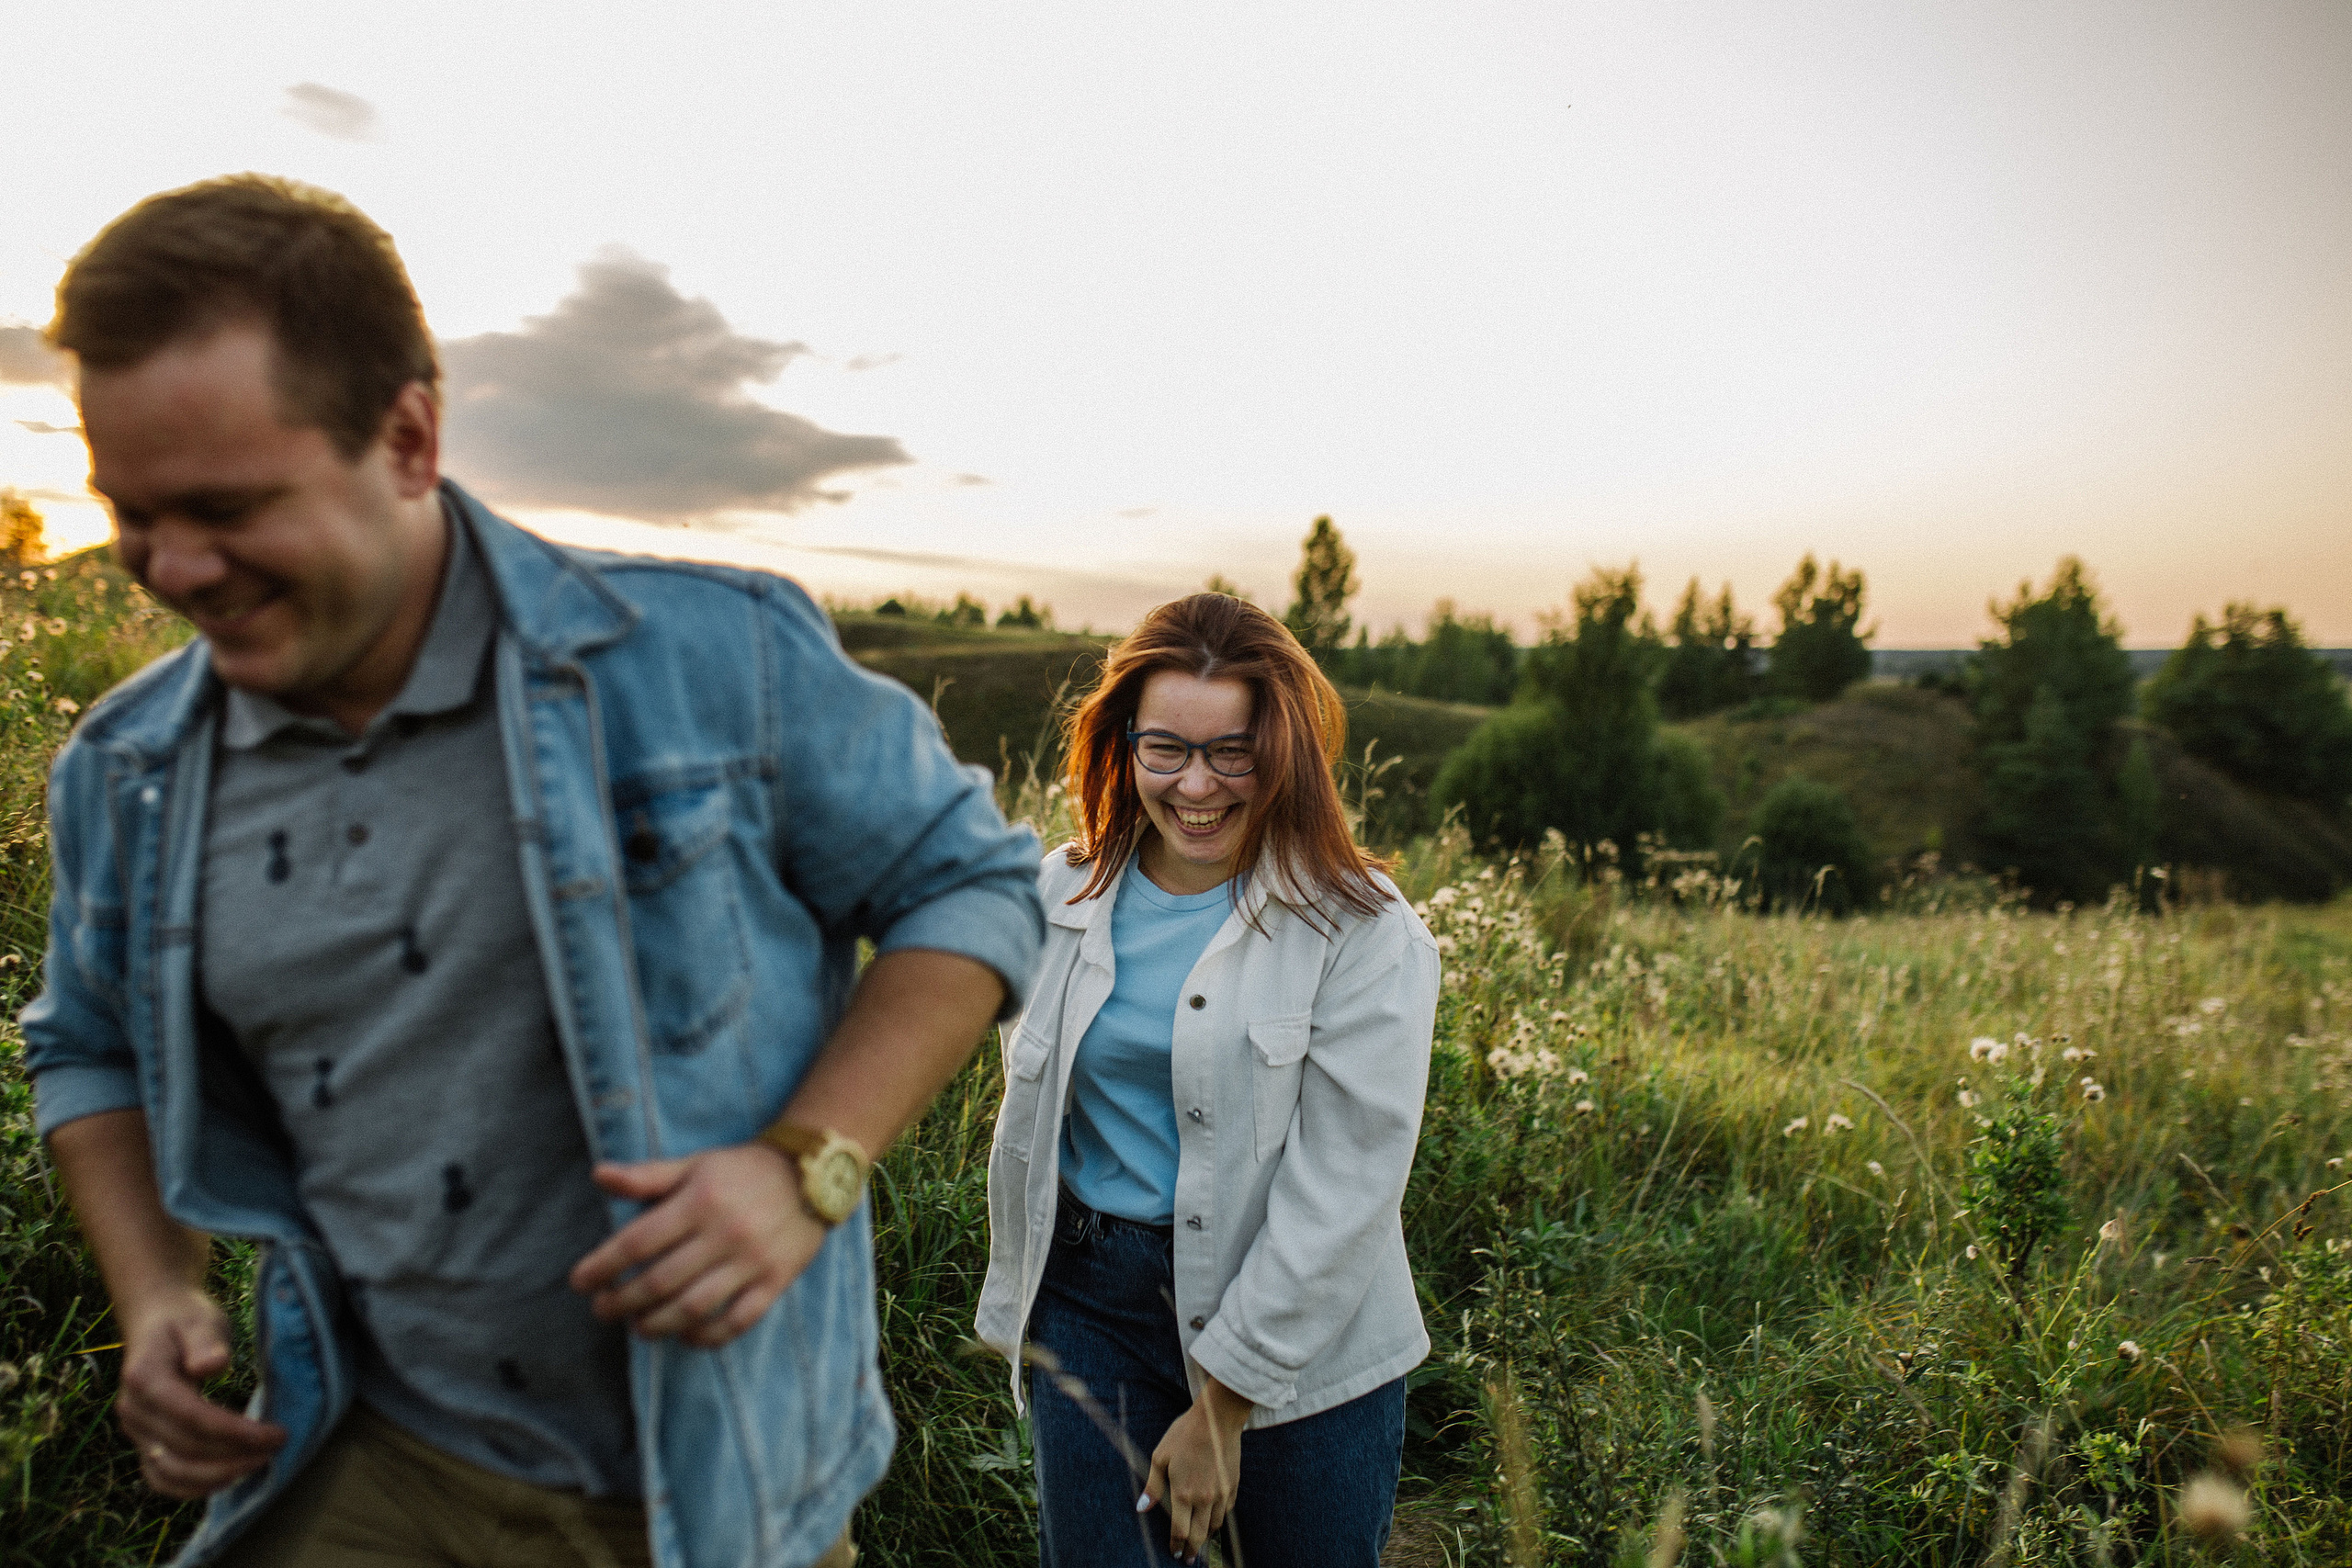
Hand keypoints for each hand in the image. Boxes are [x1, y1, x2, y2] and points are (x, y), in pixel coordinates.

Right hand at [117, 1287, 284, 1498]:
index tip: (274, 1434)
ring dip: (217, 1476)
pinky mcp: (143, 1442)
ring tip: (259, 1464)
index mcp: (145, 1380)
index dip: (234, 1432)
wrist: (157, 1320)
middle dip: (234, 1455)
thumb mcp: (200, 1319)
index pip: (192, 1417)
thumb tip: (212, 1366)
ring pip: (170, 1472)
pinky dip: (193, 1487)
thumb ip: (205, 1340)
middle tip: (277, 1448)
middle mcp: (133, 1411)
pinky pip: (161, 1477)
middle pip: (184, 1449)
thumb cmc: (185, 1319)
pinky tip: (229, 1479)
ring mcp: (135, 1431)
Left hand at [570, 1143, 827, 1347]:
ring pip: (693, 1307)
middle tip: (602, 1309)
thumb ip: (646, 1176)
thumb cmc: (740, 1171)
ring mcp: (752, 1261)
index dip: (603, 1266)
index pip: (638, 1242)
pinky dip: (705, 1336)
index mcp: (699, 1201)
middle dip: (621, 1302)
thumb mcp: (694, 1165)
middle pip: (660, 1281)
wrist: (810, 1175)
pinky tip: (684, 1336)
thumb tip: (598, 1176)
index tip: (579, 1281)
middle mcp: (724, 1233)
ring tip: (637, 1326)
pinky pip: (736, 1321)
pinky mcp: (774, 1282)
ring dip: (656, 1324)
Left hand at [1143, 1375, 1250, 1560]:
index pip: (1180, 1531)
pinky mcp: (1232, 1486)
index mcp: (1183, 1493)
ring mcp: (1220, 1493)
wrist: (1216, 1419)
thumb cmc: (1184, 1434)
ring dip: (1206, 1537)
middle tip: (1188, 1558)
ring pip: (1214, 1526)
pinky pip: (1226, 1511)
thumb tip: (1143, 1508)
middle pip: (1198, 1535)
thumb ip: (1153, 1486)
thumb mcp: (1160, 1457)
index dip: (1176, 1545)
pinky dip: (1219, 1520)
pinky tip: (1213, 1520)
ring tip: (1200, 1542)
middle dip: (1192, 1550)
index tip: (1174, 1552)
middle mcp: (1203, 1498)